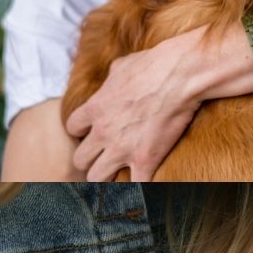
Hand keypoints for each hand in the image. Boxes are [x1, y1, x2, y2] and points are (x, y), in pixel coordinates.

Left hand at [65, 34, 203, 181]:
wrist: (179, 75)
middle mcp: (102, 132)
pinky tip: (147, 182)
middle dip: (93, 160)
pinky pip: (135, 185)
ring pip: (97, 178)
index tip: (98, 132)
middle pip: (80, 159)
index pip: (72, 128)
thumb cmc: (154, 65)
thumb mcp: (123, 65)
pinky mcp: (145, 159)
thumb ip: (112, 77)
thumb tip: (115, 75)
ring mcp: (122, 149)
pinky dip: (140, 187)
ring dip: (109, 177)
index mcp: (94, 109)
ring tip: (122, 175)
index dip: (85, 132)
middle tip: (108, 157)